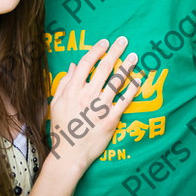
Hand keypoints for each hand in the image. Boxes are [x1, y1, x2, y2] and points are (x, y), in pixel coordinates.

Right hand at [49, 36, 139, 170]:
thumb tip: (74, 65)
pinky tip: (139, 80)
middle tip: (124, 41)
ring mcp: (100, 107)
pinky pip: (124, 100)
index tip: (105, 42)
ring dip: (127, 66)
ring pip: (117, 81)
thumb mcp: (56, 102)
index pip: (87, 63)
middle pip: (104, 68)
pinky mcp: (111, 119)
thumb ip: (65, 82)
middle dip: (115, 51)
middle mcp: (87, 95)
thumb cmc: (62, 128)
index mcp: (73, 90)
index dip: (96, 50)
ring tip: (134, 56)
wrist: (70, 154)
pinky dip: (132, 88)